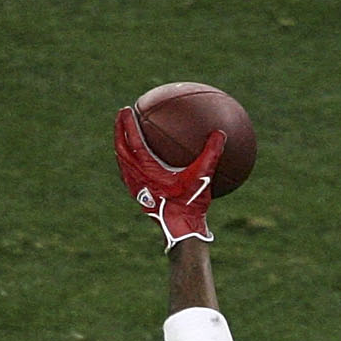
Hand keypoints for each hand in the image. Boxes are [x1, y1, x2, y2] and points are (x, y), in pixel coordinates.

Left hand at [113, 107, 226, 248]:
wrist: (180, 232)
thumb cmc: (190, 204)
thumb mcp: (203, 176)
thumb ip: (211, 153)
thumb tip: (220, 133)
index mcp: (147, 170)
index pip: (133, 141)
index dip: (128, 124)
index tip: (127, 109)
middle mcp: (136, 177)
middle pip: (121, 149)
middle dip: (119, 130)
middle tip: (121, 115)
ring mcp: (135, 188)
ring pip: (122, 162)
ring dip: (122, 146)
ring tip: (125, 134)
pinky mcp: (139, 197)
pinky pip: (129, 174)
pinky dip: (129, 161)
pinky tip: (138, 160)